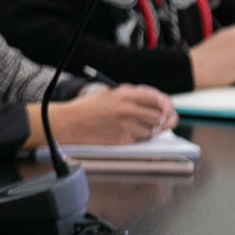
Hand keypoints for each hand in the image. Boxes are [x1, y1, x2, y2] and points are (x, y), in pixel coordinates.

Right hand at [53, 85, 175, 143]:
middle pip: (157, 116)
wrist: (70, 123)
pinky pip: (139, 140)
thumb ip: (127, 95)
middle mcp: (127, 110)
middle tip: (160, 121)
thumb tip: (147, 100)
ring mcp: (126, 125)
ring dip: (151, 130)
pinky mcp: (122, 139)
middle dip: (161, 119)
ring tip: (143, 128)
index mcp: (124, 96)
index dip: (163, 103)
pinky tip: (131, 134)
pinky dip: (139, 138)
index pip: (154, 98)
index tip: (164, 107)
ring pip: (151, 130)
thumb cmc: (86, 108)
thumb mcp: (107, 94)